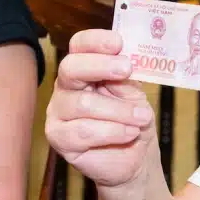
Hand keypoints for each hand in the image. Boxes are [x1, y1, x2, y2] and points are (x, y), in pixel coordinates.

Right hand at [44, 29, 157, 188]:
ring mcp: (58, 112)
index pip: (79, 46)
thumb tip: (125, 58)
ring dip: (119, 111)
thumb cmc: (134, 121)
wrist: (136, 159)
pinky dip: (112, 131)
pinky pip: (83, 131)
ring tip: (141, 118)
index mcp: (85, 70)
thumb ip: (125, 76)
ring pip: (83, 104)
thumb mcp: (134, 93)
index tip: (118, 43)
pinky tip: (129, 133)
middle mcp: (66, 88)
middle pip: (71, 68)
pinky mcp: (59, 138)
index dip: (95, 41)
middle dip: (101, 66)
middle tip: (127, 69)